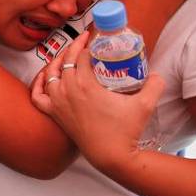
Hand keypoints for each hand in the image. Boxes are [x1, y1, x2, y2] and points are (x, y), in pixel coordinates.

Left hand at [31, 33, 164, 170]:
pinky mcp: (54, 114)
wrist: (111, 156)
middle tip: (84, 41)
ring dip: (57, 61)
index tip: (96, 40)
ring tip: (68, 56)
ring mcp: (57, 102)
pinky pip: (37, 96)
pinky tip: (44, 78)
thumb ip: (155, 85)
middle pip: (65, 60)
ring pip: (50, 73)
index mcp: (85, 84)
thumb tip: (158, 74)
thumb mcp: (145, 105)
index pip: (81, 55)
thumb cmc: (126, 131)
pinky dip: (38, 85)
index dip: (88, 44)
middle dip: (74, 47)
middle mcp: (67, 90)